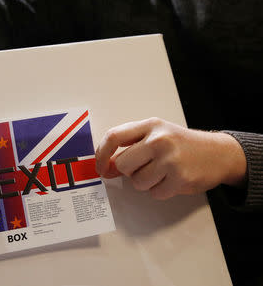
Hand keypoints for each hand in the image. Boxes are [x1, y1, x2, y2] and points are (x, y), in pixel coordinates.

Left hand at [95, 118, 246, 199]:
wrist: (218, 153)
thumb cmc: (181, 144)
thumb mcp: (155, 137)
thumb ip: (129, 148)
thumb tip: (105, 168)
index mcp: (150, 126)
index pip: (114, 137)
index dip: (101, 154)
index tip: (100, 167)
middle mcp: (159, 140)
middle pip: (123, 165)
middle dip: (129, 171)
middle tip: (145, 167)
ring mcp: (170, 159)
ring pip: (137, 182)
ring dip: (146, 182)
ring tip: (162, 172)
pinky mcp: (180, 178)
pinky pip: (154, 193)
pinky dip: (160, 190)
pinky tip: (172, 179)